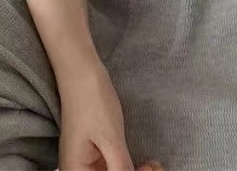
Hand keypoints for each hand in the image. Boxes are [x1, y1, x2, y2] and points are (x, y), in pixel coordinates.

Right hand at [57, 55, 162, 170]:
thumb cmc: (93, 103)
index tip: (148, 170)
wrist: (83, 74)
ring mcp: (87, 164)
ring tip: (152, 164)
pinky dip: (130, 167)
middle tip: (153, 166)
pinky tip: (146, 163)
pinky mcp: (97, 155)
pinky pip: (113, 168)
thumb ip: (120, 166)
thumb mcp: (110, 137)